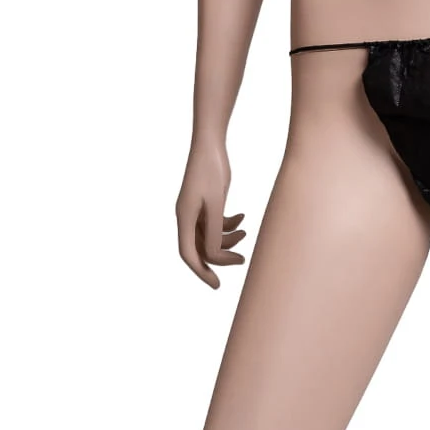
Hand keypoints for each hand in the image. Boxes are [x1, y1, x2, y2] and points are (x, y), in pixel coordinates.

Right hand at [177, 145, 247, 287]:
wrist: (210, 145)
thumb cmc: (211, 171)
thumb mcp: (215, 203)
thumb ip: (213, 231)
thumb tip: (213, 257)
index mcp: (184, 217)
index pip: (188, 254)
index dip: (201, 272)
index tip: (217, 285)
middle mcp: (186, 217)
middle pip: (200, 248)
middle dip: (220, 257)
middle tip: (242, 261)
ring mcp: (196, 211)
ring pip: (210, 237)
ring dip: (228, 240)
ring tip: (245, 234)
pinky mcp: (206, 204)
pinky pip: (215, 224)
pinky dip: (229, 225)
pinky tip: (242, 219)